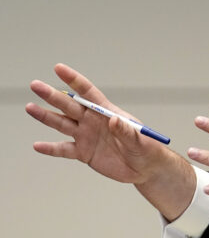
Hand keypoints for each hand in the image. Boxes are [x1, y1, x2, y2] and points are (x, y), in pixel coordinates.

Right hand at [26, 63, 193, 219]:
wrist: (146, 169)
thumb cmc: (148, 149)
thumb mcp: (140, 140)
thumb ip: (126, 131)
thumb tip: (114, 120)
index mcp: (107, 113)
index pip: (88, 93)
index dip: (74, 80)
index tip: (58, 68)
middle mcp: (93, 122)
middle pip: (70, 106)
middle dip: (53, 95)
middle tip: (36, 85)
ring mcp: (87, 137)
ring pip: (62, 124)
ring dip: (46, 116)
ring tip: (30, 107)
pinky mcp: (84, 153)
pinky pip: (64, 150)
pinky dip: (50, 149)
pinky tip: (37, 145)